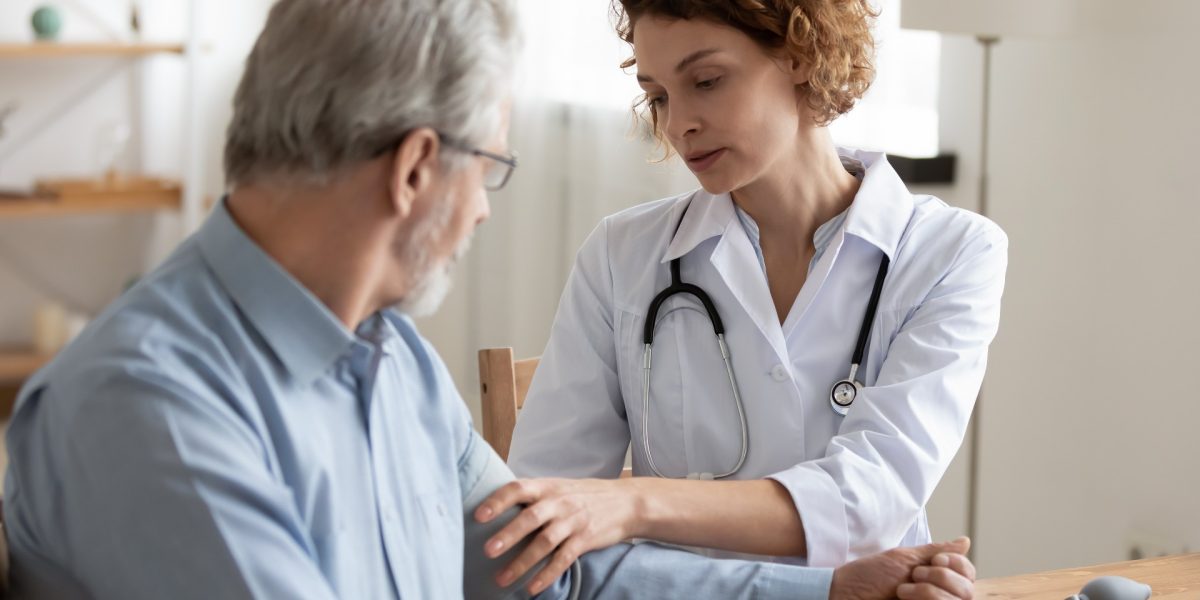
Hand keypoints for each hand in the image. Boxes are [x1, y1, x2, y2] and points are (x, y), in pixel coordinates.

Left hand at [474, 477, 640, 595]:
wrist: (625, 502)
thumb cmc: (583, 495)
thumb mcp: (558, 487)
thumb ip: (532, 496)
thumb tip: (497, 505)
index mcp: (547, 487)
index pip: (518, 489)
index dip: (498, 501)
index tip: (479, 515)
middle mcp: (559, 502)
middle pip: (531, 518)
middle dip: (508, 535)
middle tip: (487, 551)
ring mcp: (573, 521)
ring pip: (545, 543)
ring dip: (522, 562)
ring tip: (502, 579)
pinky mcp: (585, 539)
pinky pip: (564, 559)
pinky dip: (547, 575)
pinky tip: (532, 588)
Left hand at [830, 537, 975, 599]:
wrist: (843, 595)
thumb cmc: (868, 577)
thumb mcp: (903, 559)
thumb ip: (935, 552)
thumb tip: (965, 542)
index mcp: (935, 577)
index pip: (968, 573)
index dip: (958, 564)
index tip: (935, 559)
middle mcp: (938, 595)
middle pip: (967, 590)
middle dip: (942, 577)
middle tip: (913, 575)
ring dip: (930, 592)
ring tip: (902, 591)